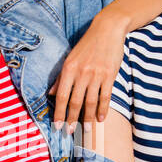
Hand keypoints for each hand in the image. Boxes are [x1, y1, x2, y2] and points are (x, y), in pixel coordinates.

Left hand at [48, 12, 126, 131]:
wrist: (107, 29)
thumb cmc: (87, 45)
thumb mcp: (70, 58)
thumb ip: (61, 77)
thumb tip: (52, 94)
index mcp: (69, 69)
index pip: (62, 96)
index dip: (59, 113)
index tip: (57, 126)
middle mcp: (81, 73)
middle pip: (75, 101)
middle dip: (72, 119)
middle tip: (70, 132)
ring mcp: (96, 75)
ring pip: (90, 102)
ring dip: (88, 118)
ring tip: (87, 129)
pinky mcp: (109, 75)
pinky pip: (105, 96)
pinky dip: (103, 109)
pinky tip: (101, 118)